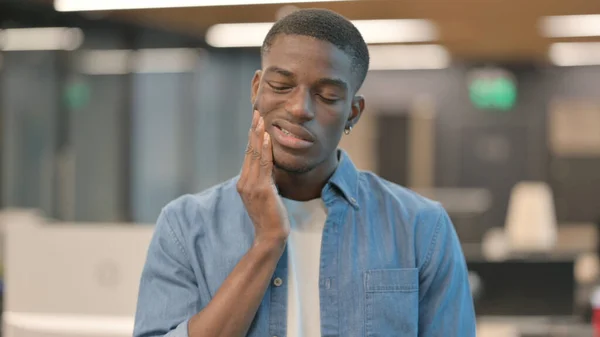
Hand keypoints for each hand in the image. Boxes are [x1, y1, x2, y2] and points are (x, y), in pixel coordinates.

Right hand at [237, 111, 289, 246]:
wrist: (270, 236)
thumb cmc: (271, 218)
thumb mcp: (266, 195)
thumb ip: (265, 181)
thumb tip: (269, 167)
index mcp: (244, 183)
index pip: (248, 155)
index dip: (252, 137)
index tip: (255, 122)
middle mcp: (244, 182)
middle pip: (249, 151)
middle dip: (253, 130)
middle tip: (257, 112)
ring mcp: (251, 186)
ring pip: (254, 155)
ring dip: (258, 135)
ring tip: (261, 119)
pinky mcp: (261, 189)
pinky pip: (264, 165)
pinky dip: (265, 150)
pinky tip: (267, 137)